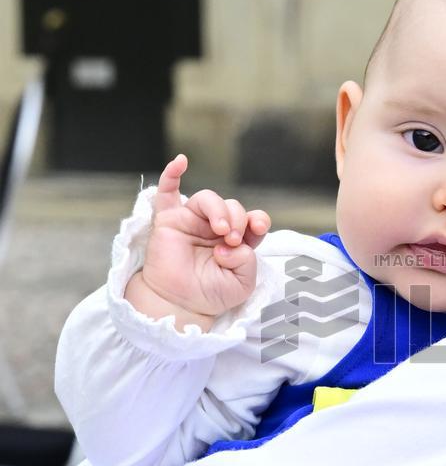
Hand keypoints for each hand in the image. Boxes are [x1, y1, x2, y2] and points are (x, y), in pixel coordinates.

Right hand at [126, 155, 270, 328]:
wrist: (180, 304)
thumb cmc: (210, 294)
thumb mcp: (242, 284)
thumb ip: (247, 262)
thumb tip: (232, 245)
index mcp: (237, 240)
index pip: (252, 220)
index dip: (258, 219)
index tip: (257, 227)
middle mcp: (216, 227)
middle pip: (233, 207)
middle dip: (237, 219)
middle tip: (232, 240)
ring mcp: (193, 221)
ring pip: (209, 198)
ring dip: (219, 210)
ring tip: (221, 230)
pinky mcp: (170, 220)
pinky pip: (167, 192)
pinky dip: (172, 174)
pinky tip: (181, 161)